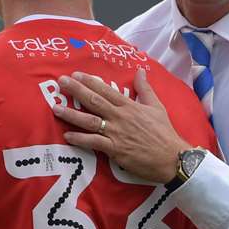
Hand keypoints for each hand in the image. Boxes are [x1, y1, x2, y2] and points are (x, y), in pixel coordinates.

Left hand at [53, 69, 190, 183]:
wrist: (172, 157)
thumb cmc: (164, 133)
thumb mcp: (157, 107)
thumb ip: (145, 89)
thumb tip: (140, 71)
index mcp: (130, 106)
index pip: (106, 90)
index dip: (90, 81)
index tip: (76, 74)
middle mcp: (120, 117)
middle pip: (94, 101)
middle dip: (76, 90)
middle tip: (61, 82)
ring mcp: (117, 133)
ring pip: (90, 121)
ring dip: (72, 114)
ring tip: (55, 107)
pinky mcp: (115, 150)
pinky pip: (94, 142)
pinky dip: (80, 138)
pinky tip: (67, 135)